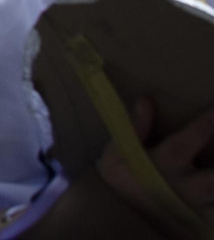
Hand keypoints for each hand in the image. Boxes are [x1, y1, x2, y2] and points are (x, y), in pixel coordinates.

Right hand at [97, 97, 213, 233]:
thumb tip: (146, 100)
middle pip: (211, 182)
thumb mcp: (117, 154)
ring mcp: (198, 208)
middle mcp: (184, 188)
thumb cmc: (125, 179)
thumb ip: (134, 127)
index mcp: (163, 166)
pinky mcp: (206, 222)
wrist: (124, 221)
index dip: (203, 126)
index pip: (183, 144)